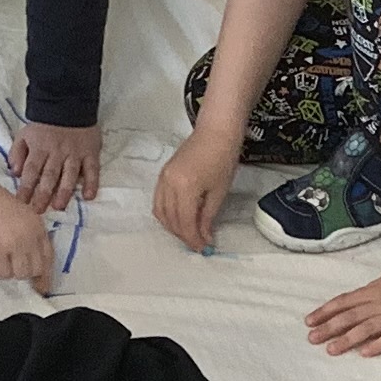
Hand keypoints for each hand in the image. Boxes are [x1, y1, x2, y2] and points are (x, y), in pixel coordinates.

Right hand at [0, 162, 53, 294]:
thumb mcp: (21, 213)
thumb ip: (29, 233)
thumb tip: (29, 258)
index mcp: (38, 225)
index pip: (48, 257)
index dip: (46, 274)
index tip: (42, 286)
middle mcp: (30, 236)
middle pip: (36, 269)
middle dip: (26, 274)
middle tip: (14, 270)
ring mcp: (14, 244)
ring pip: (20, 273)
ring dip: (10, 271)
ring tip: (0, 259)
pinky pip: (3, 273)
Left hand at [7, 120, 101, 210]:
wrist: (68, 103)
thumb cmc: (44, 126)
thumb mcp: (24, 134)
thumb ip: (17, 153)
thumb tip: (15, 172)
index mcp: (39, 149)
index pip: (31, 171)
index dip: (26, 187)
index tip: (21, 203)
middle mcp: (57, 153)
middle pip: (49, 176)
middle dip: (43, 194)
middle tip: (38, 211)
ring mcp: (75, 154)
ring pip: (69, 174)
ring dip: (64, 191)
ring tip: (59, 206)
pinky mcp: (90, 153)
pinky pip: (92, 169)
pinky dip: (92, 183)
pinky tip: (89, 196)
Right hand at [153, 132, 240, 252]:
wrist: (215, 133)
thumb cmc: (222, 159)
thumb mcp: (218, 192)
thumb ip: (208, 217)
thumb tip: (204, 237)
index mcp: (185, 187)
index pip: (185, 222)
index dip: (193, 239)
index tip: (203, 248)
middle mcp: (169, 184)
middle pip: (171, 220)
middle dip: (184, 235)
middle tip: (198, 243)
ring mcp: (163, 178)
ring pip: (161, 212)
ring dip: (173, 227)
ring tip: (189, 232)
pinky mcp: (162, 175)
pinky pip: (158, 201)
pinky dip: (167, 214)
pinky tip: (179, 219)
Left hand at [306, 262, 380, 357]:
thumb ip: (370, 292)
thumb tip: (352, 301)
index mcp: (373, 292)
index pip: (344, 302)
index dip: (325, 312)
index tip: (309, 321)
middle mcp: (380, 304)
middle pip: (350, 316)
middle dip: (329, 328)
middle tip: (311, 338)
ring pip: (366, 328)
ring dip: (347, 339)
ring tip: (331, 349)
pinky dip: (377, 344)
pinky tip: (365, 353)